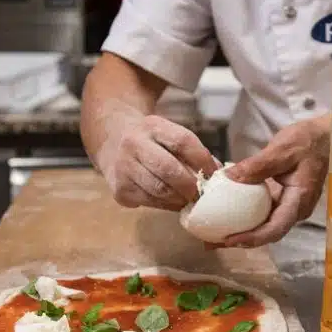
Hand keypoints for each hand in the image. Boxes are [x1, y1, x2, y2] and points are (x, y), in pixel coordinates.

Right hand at [94, 111, 217, 210]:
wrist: (112, 142)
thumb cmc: (152, 141)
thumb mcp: (168, 135)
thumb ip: (193, 152)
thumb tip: (219, 174)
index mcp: (153, 126)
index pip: (183, 141)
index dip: (203, 160)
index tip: (214, 174)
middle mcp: (134, 144)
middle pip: (169, 169)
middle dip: (190, 185)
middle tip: (201, 194)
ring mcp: (123, 167)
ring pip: (159, 190)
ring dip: (180, 199)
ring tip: (189, 200)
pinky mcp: (119, 189)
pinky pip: (149, 202)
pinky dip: (166, 205)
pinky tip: (172, 202)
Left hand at [218, 115, 329, 247]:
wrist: (326, 136)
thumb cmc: (308, 141)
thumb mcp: (281, 150)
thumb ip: (256, 166)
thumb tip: (227, 178)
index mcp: (299, 201)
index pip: (275, 229)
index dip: (251, 238)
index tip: (228, 240)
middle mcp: (296, 210)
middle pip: (268, 233)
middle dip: (241, 240)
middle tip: (213, 243)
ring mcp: (291, 206)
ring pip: (265, 226)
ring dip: (242, 231)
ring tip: (216, 233)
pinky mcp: (284, 199)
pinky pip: (264, 213)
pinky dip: (247, 216)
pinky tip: (229, 214)